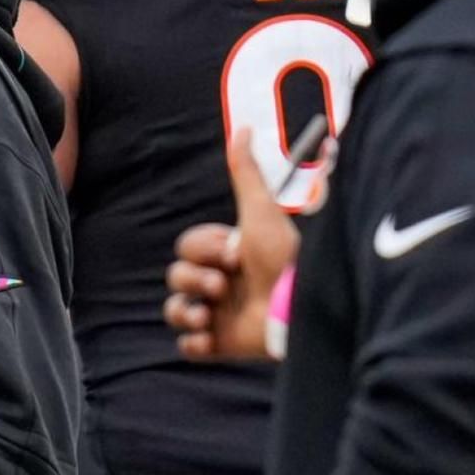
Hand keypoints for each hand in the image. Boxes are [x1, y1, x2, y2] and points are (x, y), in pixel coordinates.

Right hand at [164, 128, 298, 359]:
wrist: (298, 305)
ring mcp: (219, 314)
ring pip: (175, 310)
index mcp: (227, 254)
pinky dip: (194, 343)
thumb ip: (246, 173)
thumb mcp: (260, 210)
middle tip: (223, 286)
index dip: (202, 250)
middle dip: (194, 280)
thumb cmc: (282, 256)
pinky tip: (212, 338)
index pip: (187, 247)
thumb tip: (243, 128)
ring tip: (208, 317)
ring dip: (186, 312)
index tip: (232, 254)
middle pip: (176, 276)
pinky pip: (188, 347)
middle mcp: (221, 282)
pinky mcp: (220, 345)